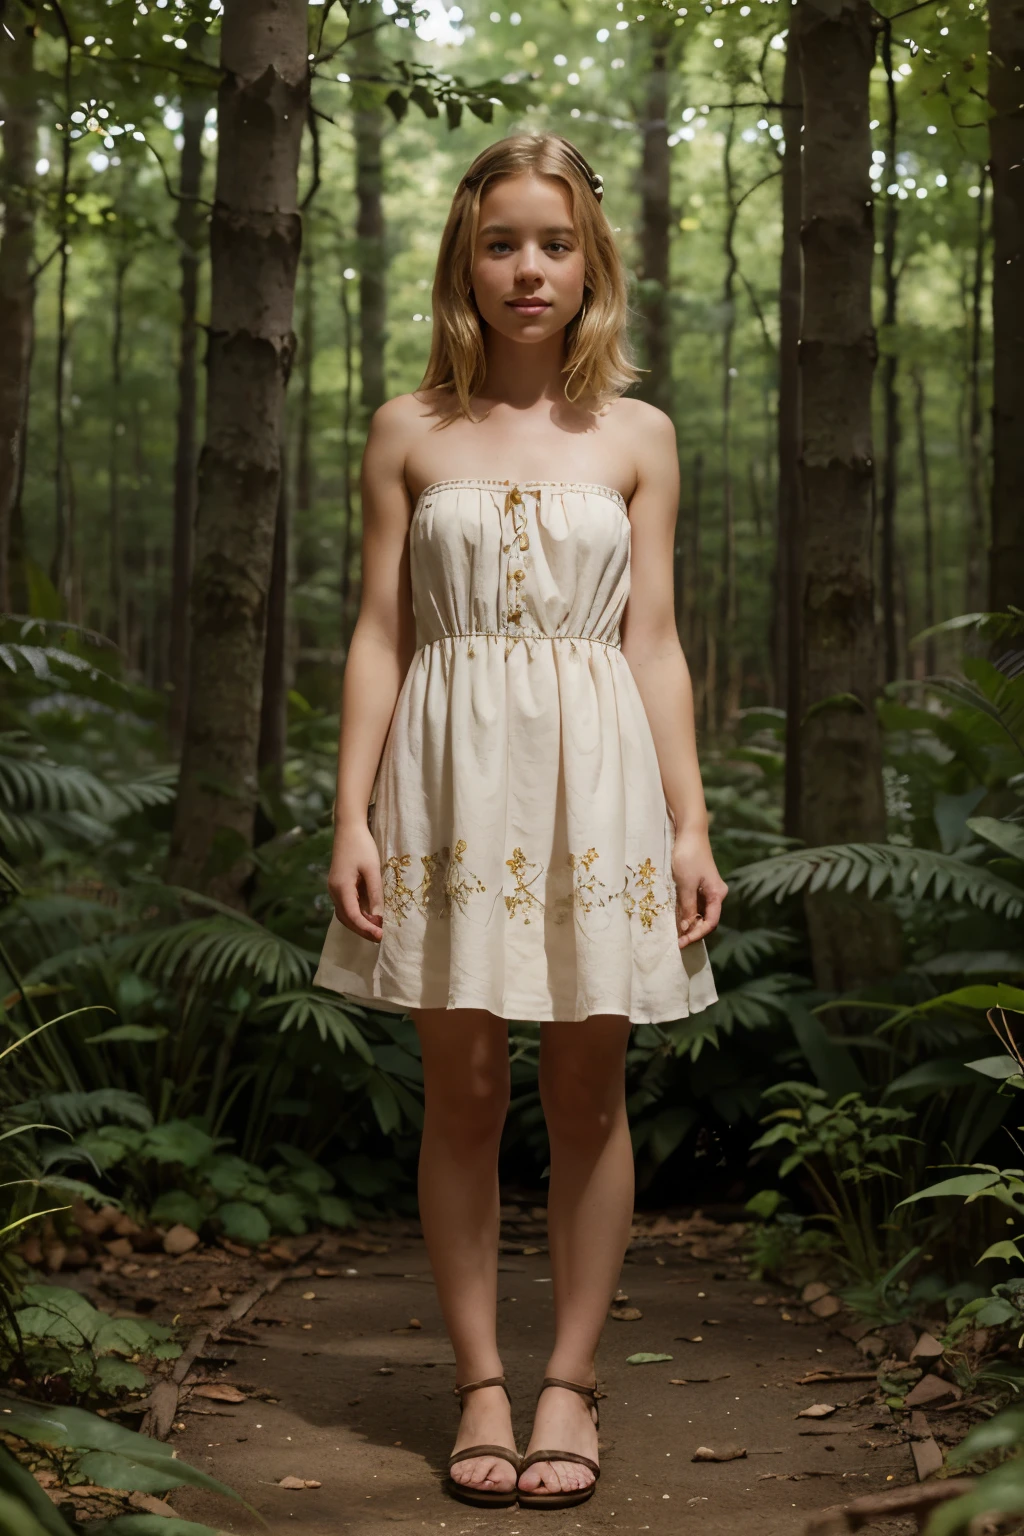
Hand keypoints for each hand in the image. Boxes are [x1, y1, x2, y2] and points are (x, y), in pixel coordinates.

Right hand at [328, 822, 383, 941]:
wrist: (348, 828)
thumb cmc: (362, 846)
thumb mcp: (372, 869)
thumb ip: (375, 894)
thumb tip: (378, 918)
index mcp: (341, 888)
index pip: (353, 916)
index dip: (366, 928)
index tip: (380, 936)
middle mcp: (334, 891)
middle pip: (346, 919)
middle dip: (362, 930)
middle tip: (380, 938)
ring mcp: (334, 889)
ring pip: (345, 914)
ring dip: (359, 924)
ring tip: (376, 931)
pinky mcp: (338, 885)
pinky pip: (346, 906)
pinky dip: (356, 915)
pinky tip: (369, 917)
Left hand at [671, 829, 726, 949]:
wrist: (690, 833)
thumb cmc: (689, 856)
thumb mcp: (686, 884)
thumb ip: (688, 906)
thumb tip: (687, 927)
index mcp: (717, 894)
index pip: (711, 922)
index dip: (697, 934)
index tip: (682, 942)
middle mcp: (715, 894)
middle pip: (707, 919)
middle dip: (694, 931)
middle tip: (678, 940)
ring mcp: (707, 890)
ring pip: (700, 913)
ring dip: (689, 923)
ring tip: (676, 933)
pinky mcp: (698, 885)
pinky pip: (695, 904)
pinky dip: (687, 912)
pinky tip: (677, 917)